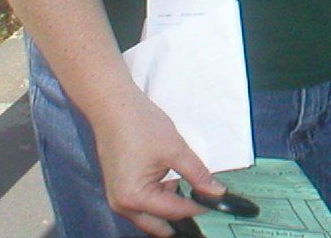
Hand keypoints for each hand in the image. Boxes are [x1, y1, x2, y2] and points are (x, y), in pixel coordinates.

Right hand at [89, 89, 220, 236]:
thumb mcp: (175, 149)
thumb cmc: (140, 125)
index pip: (175, 213)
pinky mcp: (119, 190)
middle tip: (205, 205)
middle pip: (159, 225)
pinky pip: (143, 205)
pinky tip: (174, 185)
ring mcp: (118, 199)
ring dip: (170, 208)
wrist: (113, 105)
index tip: (217, 202)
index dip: (199, 208)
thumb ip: (198, 174)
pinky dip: (159, 200)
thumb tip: (217, 192)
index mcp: (134, 199)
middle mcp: (122, 206)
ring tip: (193, 193)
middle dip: (182, 218)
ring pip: (151, 217)